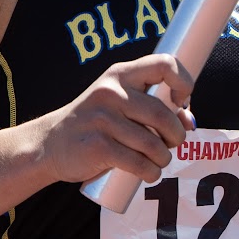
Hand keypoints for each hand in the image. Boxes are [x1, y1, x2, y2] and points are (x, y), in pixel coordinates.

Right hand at [38, 54, 194, 185]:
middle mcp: (111, 92)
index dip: (183, 82)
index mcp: (120, 74)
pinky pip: (139, 163)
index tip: (181, 102)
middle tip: (172, 144)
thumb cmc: (95, 124)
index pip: (164, 64)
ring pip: (153, 144)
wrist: (50, 144)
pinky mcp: (99, 146)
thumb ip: (151, 106)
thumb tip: (188, 121)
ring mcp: (103, 120)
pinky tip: (149, 174)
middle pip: (162, 114)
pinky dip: (151, 173)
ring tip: (159, 161)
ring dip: (164, 159)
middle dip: (176, 135)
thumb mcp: (118, 103)